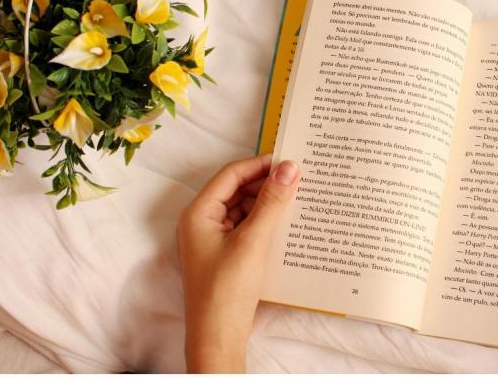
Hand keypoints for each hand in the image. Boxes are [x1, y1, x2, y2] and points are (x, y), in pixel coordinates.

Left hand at [177, 153, 299, 372]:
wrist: (218, 337)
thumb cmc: (227, 289)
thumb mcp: (253, 241)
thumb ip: (271, 202)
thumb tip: (289, 168)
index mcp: (198, 213)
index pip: (231, 174)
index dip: (260, 164)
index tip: (290, 160)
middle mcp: (203, 221)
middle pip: (237, 189)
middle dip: (266, 183)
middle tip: (299, 177)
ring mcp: (214, 238)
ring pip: (244, 207)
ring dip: (268, 202)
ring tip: (298, 196)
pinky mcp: (227, 253)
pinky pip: (248, 226)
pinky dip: (266, 220)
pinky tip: (288, 221)